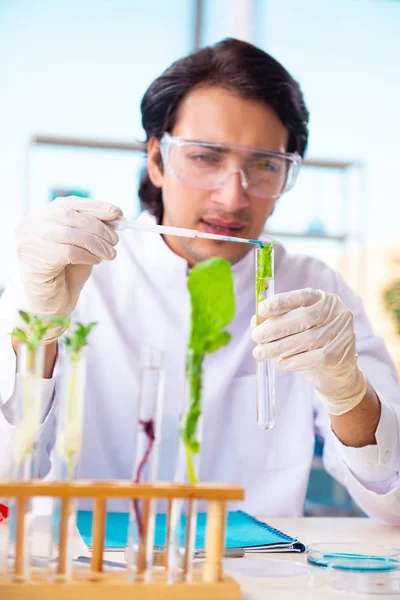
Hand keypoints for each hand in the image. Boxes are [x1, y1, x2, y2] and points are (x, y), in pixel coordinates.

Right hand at [15, 197, 121, 341]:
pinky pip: (68, 252)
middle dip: (99, 227)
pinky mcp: (34, 259)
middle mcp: (30, 224)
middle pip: (70, 217)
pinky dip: (88, 255)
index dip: (95, 207)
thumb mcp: (83, 243)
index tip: (117, 213)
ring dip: (97, 243)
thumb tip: (115, 215)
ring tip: (110, 254)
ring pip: (70, 234)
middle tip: (116, 240)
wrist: (52, 301)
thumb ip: (93, 228)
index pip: (69, 203)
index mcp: (41, 215)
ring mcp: (28, 241)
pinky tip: (96, 261)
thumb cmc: (67, 269)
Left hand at [251, 288, 366, 414]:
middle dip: (276, 328)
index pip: (301, 297)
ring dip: (279, 347)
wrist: (336, 369)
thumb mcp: (297, 325)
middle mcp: (335, 313)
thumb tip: (256, 320)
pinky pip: (312, 358)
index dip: (281, 302)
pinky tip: (280, 364)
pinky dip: (293, 361)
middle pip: (303, 318)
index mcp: (323, 299)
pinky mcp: (339, 354)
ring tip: (260, 353)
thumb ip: (279, 319)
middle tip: (256, 336)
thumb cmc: (312, 341)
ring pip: (305, 340)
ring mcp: (340, 333)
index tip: (262, 309)